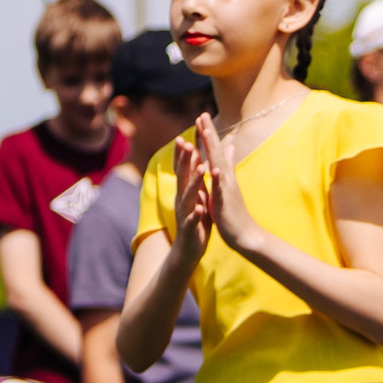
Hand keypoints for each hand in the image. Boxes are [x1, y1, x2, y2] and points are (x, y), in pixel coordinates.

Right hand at [170, 133, 217, 265]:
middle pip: (182, 176)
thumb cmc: (196, 220)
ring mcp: (184, 213)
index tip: (187, 134)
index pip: (184, 168)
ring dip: (194, 182)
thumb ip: (199, 179)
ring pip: (188, 195)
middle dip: (184, 159)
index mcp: (186, 191)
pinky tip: (200, 208)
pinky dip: (195, 213)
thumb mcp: (200, 196)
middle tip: (187, 142)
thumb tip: (200, 160)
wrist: (188, 249)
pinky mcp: (190, 228)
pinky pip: (191, 220)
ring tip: (201, 169)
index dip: (185, 152)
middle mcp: (182, 199)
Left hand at [191, 113, 263, 258]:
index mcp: (223, 175)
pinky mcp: (225, 202)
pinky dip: (217, 178)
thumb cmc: (234, 211)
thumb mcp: (229, 184)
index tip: (201, 115)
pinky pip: (220, 188)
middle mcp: (226, 178)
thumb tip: (229, 147)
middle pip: (216, 151)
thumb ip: (228, 164)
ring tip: (206, 133)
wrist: (245, 235)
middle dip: (209, 133)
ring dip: (213, 149)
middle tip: (202, 114)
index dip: (208, 133)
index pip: (214, 150)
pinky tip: (214, 168)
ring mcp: (226, 189)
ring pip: (218, 165)